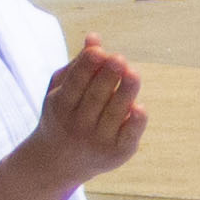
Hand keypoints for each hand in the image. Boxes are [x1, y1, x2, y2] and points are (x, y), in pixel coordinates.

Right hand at [0, 36, 148, 199]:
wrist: (60, 161)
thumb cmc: (64, 113)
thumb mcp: (61, 90)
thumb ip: (79, 65)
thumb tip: (94, 37)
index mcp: (61, 104)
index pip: (76, 83)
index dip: (87, 67)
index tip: (99, 51)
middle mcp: (78, 124)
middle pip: (96, 96)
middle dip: (108, 77)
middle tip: (119, 59)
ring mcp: (98, 140)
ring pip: (115, 112)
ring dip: (125, 92)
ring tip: (132, 73)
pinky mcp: (118, 152)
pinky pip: (129, 134)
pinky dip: (135, 122)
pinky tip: (139, 107)